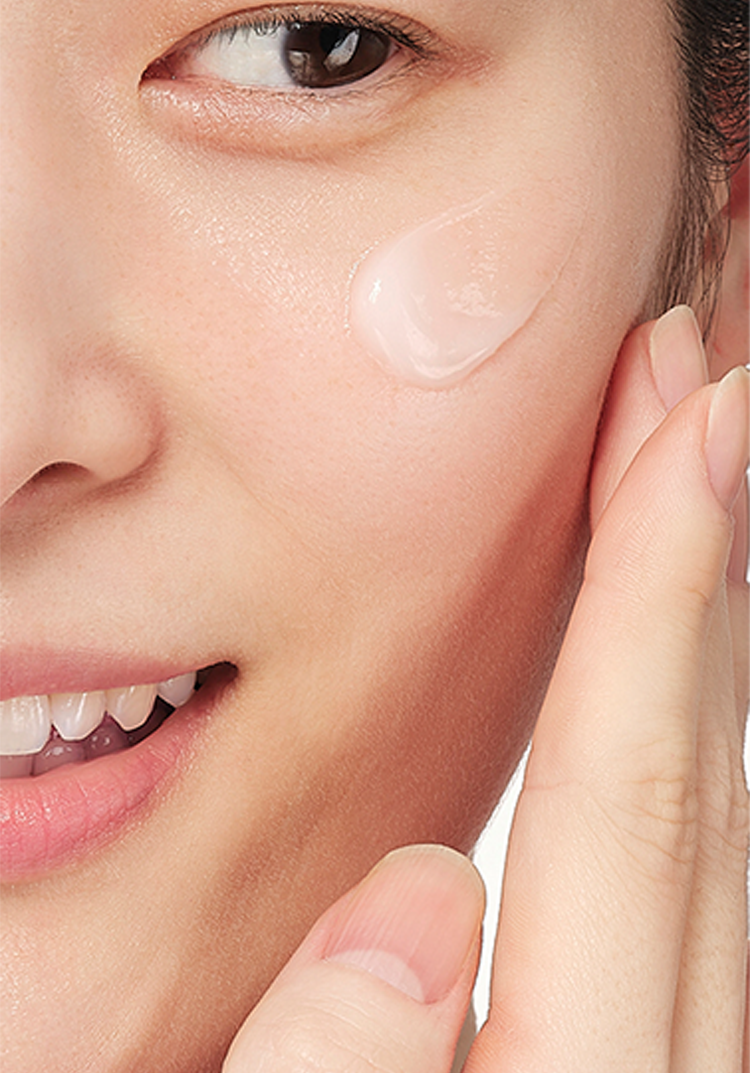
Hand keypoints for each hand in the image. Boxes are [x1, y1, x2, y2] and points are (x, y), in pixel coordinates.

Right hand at [223, 307, 749, 1072]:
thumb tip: (425, 898)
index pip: (622, 803)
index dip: (658, 592)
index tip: (696, 418)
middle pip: (699, 781)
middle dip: (695, 560)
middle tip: (693, 386)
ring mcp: (683, 1065)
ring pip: (721, 816)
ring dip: (700, 625)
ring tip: (680, 478)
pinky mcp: (660, 1067)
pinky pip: (702, 869)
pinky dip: (683, 724)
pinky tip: (653, 667)